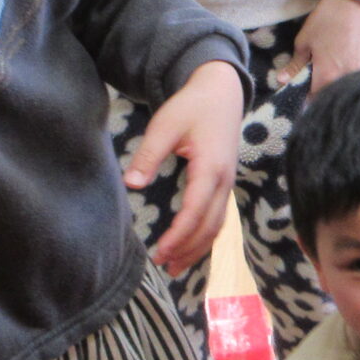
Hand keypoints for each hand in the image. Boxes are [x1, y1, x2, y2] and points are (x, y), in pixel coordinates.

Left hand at [123, 60, 244, 274]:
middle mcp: (224, 181)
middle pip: (209, 226)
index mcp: (211, 168)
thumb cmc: (192, 106)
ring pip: (216, 226)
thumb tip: (132, 184)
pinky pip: (218, 217)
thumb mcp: (165, 124)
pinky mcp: (224, 183)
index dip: (178, 236)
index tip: (160, 252)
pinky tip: (190, 247)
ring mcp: (227, 183)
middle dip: (188, 250)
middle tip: (164, 267)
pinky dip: (204, 236)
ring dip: (198, 249)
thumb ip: (149, 155)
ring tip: (177, 268)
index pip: (195, 211)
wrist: (221, 92)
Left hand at [294, 0, 359, 93]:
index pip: (317, 98)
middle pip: (338, 93)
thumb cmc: (325, 20)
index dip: (311, 98)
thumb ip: (295, 65)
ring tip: (344, 69)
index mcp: (327, 76)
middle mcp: (348, 78)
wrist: (353, 1)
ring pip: (356, 85)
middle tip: (327, 78)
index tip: (309, 92)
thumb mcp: (304, 41)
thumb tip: (281, 81)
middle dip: (330, 90)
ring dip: (348, 81)